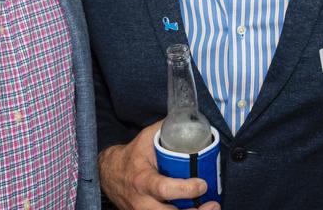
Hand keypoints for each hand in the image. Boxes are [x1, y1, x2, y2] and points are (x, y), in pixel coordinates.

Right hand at [98, 121, 217, 209]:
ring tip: (210, 209)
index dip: (185, 189)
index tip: (202, 184)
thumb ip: (167, 129)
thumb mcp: (146, 138)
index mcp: (142, 180)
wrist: (109, 174)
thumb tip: (190, 120)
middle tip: (213, 204)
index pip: (164, 189)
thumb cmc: (132, 155)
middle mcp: (142, 202)